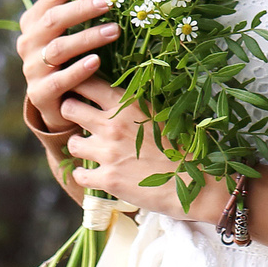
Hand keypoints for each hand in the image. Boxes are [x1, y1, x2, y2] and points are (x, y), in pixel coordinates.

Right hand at [18, 0, 117, 131]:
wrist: (57, 104)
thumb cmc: (70, 60)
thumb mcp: (69, 33)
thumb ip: (78, 10)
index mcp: (33, 22)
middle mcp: (28, 42)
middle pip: (53, 20)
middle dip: (82, 9)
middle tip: (109, 2)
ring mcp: (32, 69)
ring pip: (58, 49)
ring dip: (87, 38)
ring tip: (114, 31)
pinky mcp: (40, 94)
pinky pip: (59, 80)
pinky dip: (78, 70)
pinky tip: (96, 61)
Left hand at [62, 95, 232, 225]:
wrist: (198, 184)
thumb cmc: (186, 147)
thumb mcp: (162, 115)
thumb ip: (136, 106)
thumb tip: (120, 96)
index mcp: (128, 104)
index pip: (87, 82)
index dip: (78, 84)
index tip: (79, 90)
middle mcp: (112, 125)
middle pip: (69, 108)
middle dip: (71, 112)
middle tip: (80, 120)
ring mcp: (107, 153)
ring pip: (72, 143)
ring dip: (79, 146)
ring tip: (91, 150)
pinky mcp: (107, 179)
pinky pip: (80, 174)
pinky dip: (85, 175)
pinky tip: (96, 174)